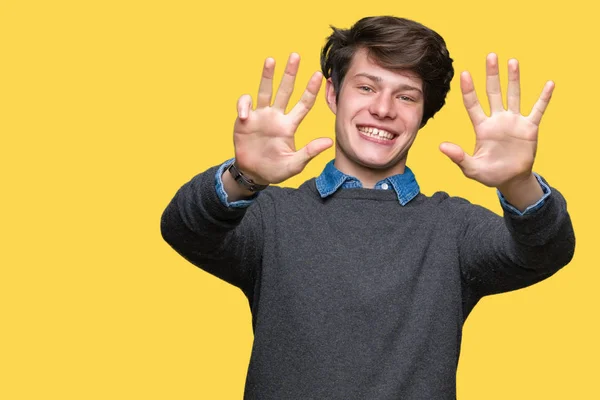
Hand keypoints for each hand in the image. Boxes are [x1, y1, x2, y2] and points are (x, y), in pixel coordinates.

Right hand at [233, 53, 332, 184]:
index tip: (318, 75)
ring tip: (271, 60)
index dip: (310, 90)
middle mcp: (276, 116)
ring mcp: (261, 116)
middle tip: (296, 55)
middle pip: (285, 90)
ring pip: (265, 91)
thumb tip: (329, 141)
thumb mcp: (294, 164)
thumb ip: (309, 152)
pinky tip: (245, 115)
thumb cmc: (275, 170)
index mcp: (289, 126)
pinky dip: (244, 105)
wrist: (253, 174)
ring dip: (268, 76)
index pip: (303, 104)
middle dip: (290, 73)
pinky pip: (245, 104)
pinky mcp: (245, 119)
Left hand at [439, 53, 553, 188]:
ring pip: (513, 95)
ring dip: (513, 79)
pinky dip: (543, 98)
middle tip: (490, 55)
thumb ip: (458, 157)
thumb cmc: (490, 174)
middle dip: (492, 75)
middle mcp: (497, 120)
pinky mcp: (529, 128)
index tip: (464, 73)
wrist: (511, 179)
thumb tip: (441, 146)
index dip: (469, 90)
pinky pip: (537, 110)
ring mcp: (513, 122)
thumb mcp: (472, 168)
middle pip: (493, 92)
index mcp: (482, 127)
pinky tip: (549, 84)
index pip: (472, 105)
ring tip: (512, 61)